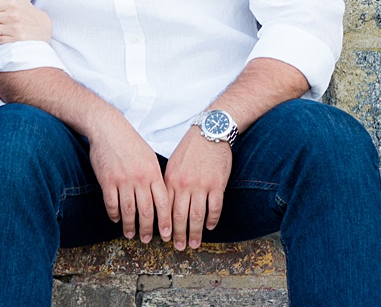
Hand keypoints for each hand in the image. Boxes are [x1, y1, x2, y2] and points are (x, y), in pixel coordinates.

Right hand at [85, 112, 170, 242]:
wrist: (108, 128)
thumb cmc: (130, 142)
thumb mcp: (149, 157)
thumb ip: (155, 176)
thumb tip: (161, 197)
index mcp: (153, 173)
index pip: (163, 203)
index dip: (166, 221)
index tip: (166, 234)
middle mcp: (140, 178)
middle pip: (146, 211)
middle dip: (147, 229)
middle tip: (147, 240)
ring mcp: (123, 180)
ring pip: (128, 210)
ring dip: (130, 226)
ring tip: (130, 234)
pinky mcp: (107, 180)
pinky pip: (111, 203)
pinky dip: (114, 214)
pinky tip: (116, 219)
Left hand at [163, 126, 231, 249]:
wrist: (210, 132)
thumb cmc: (190, 148)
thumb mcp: (173, 163)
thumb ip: (169, 183)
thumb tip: (164, 202)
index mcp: (170, 179)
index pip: (165, 208)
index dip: (165, 225)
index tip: (165, 238)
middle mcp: (184, 184)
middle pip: (180, 216)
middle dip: (179, 234)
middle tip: (179, 247)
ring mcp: (201, 186)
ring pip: (197, 216)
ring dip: (195, 232)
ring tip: (194, 244)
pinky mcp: (217, 185)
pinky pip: (214, 208)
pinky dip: (212, 220)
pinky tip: (209, 227)